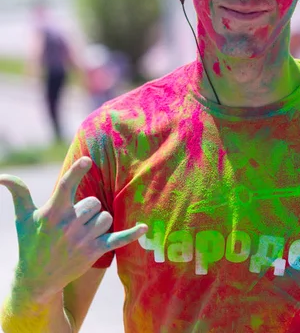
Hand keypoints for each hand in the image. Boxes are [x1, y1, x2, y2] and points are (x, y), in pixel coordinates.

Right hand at [0, 157, 147, 302]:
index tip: (88, 160)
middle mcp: (70, 225)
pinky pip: (118, 239)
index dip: (77, 172)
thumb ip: (19, 193)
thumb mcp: (22, 218)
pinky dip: (131, 234)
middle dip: (88, 208)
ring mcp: (84, 239)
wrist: (37, 280)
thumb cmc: (30, 243)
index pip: (67, 186)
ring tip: (81, 232)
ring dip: (98, 221)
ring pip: (106, 216)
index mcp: (54, 212)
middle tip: (73, 221)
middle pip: (95, 202)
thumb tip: (2, 176)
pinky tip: (144, 228)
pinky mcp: (95, 251)